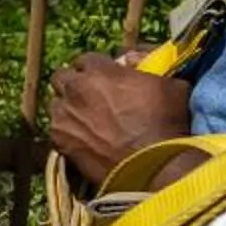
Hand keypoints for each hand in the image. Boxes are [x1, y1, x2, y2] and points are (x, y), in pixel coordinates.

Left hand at [48, 52, 191, 187]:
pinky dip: (66, 133)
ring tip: (84, 121)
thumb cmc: (166, 124)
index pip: (87, 59)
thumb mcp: (170, 85)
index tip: (104, 79)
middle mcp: (76, 88)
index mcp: (100, 70)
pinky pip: (56, 131)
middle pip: (62, 77)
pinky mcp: (59, 141)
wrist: (151, 166)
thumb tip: (135, 61)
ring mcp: (64, 115)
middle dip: (73, 84)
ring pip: (56, 105)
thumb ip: (149, 67)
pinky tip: (81, 140)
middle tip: (88, 96)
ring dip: (67, 109)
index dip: (96, 69)